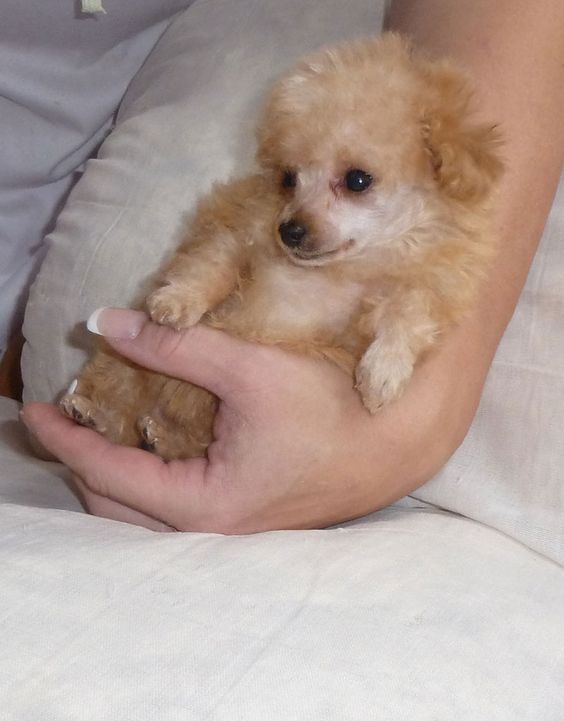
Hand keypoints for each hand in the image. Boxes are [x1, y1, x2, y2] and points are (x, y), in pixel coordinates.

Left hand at [21, 308, 470, 532]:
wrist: (397, 443)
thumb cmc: (331, 408)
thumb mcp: (249, 370)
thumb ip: (176, 346)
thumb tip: (109, 321)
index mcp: (204, 503)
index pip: (107, 473)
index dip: (64, 437)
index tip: (30, 408)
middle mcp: (210, 528)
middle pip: (116, 505)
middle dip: (81, 461)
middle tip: (61, 419)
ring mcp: (229, 527)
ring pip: (144, 512)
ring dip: (112, 472)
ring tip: (97, 429)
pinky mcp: (244, 514)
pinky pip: (175, 505)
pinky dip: (148, 475)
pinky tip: (151, 442)